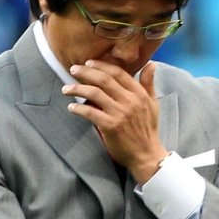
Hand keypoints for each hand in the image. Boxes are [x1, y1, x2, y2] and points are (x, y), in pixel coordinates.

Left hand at [62, 60, 166, 184]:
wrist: (146, 154)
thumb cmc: (148, 129)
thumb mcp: (152, 103)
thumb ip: (149, 83)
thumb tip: (151, 64)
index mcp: (139, 94)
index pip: (118, 73)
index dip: (102, 66)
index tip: (88, 63)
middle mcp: (130, 101)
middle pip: (104, 80)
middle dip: (85, 72)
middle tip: (73, 70)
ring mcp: (120, 113)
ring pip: (94, 93)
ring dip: (77, 89)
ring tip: (66, 89)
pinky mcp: (110, 126)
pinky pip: (90, 113)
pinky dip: (78, 108)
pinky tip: (71, 107)